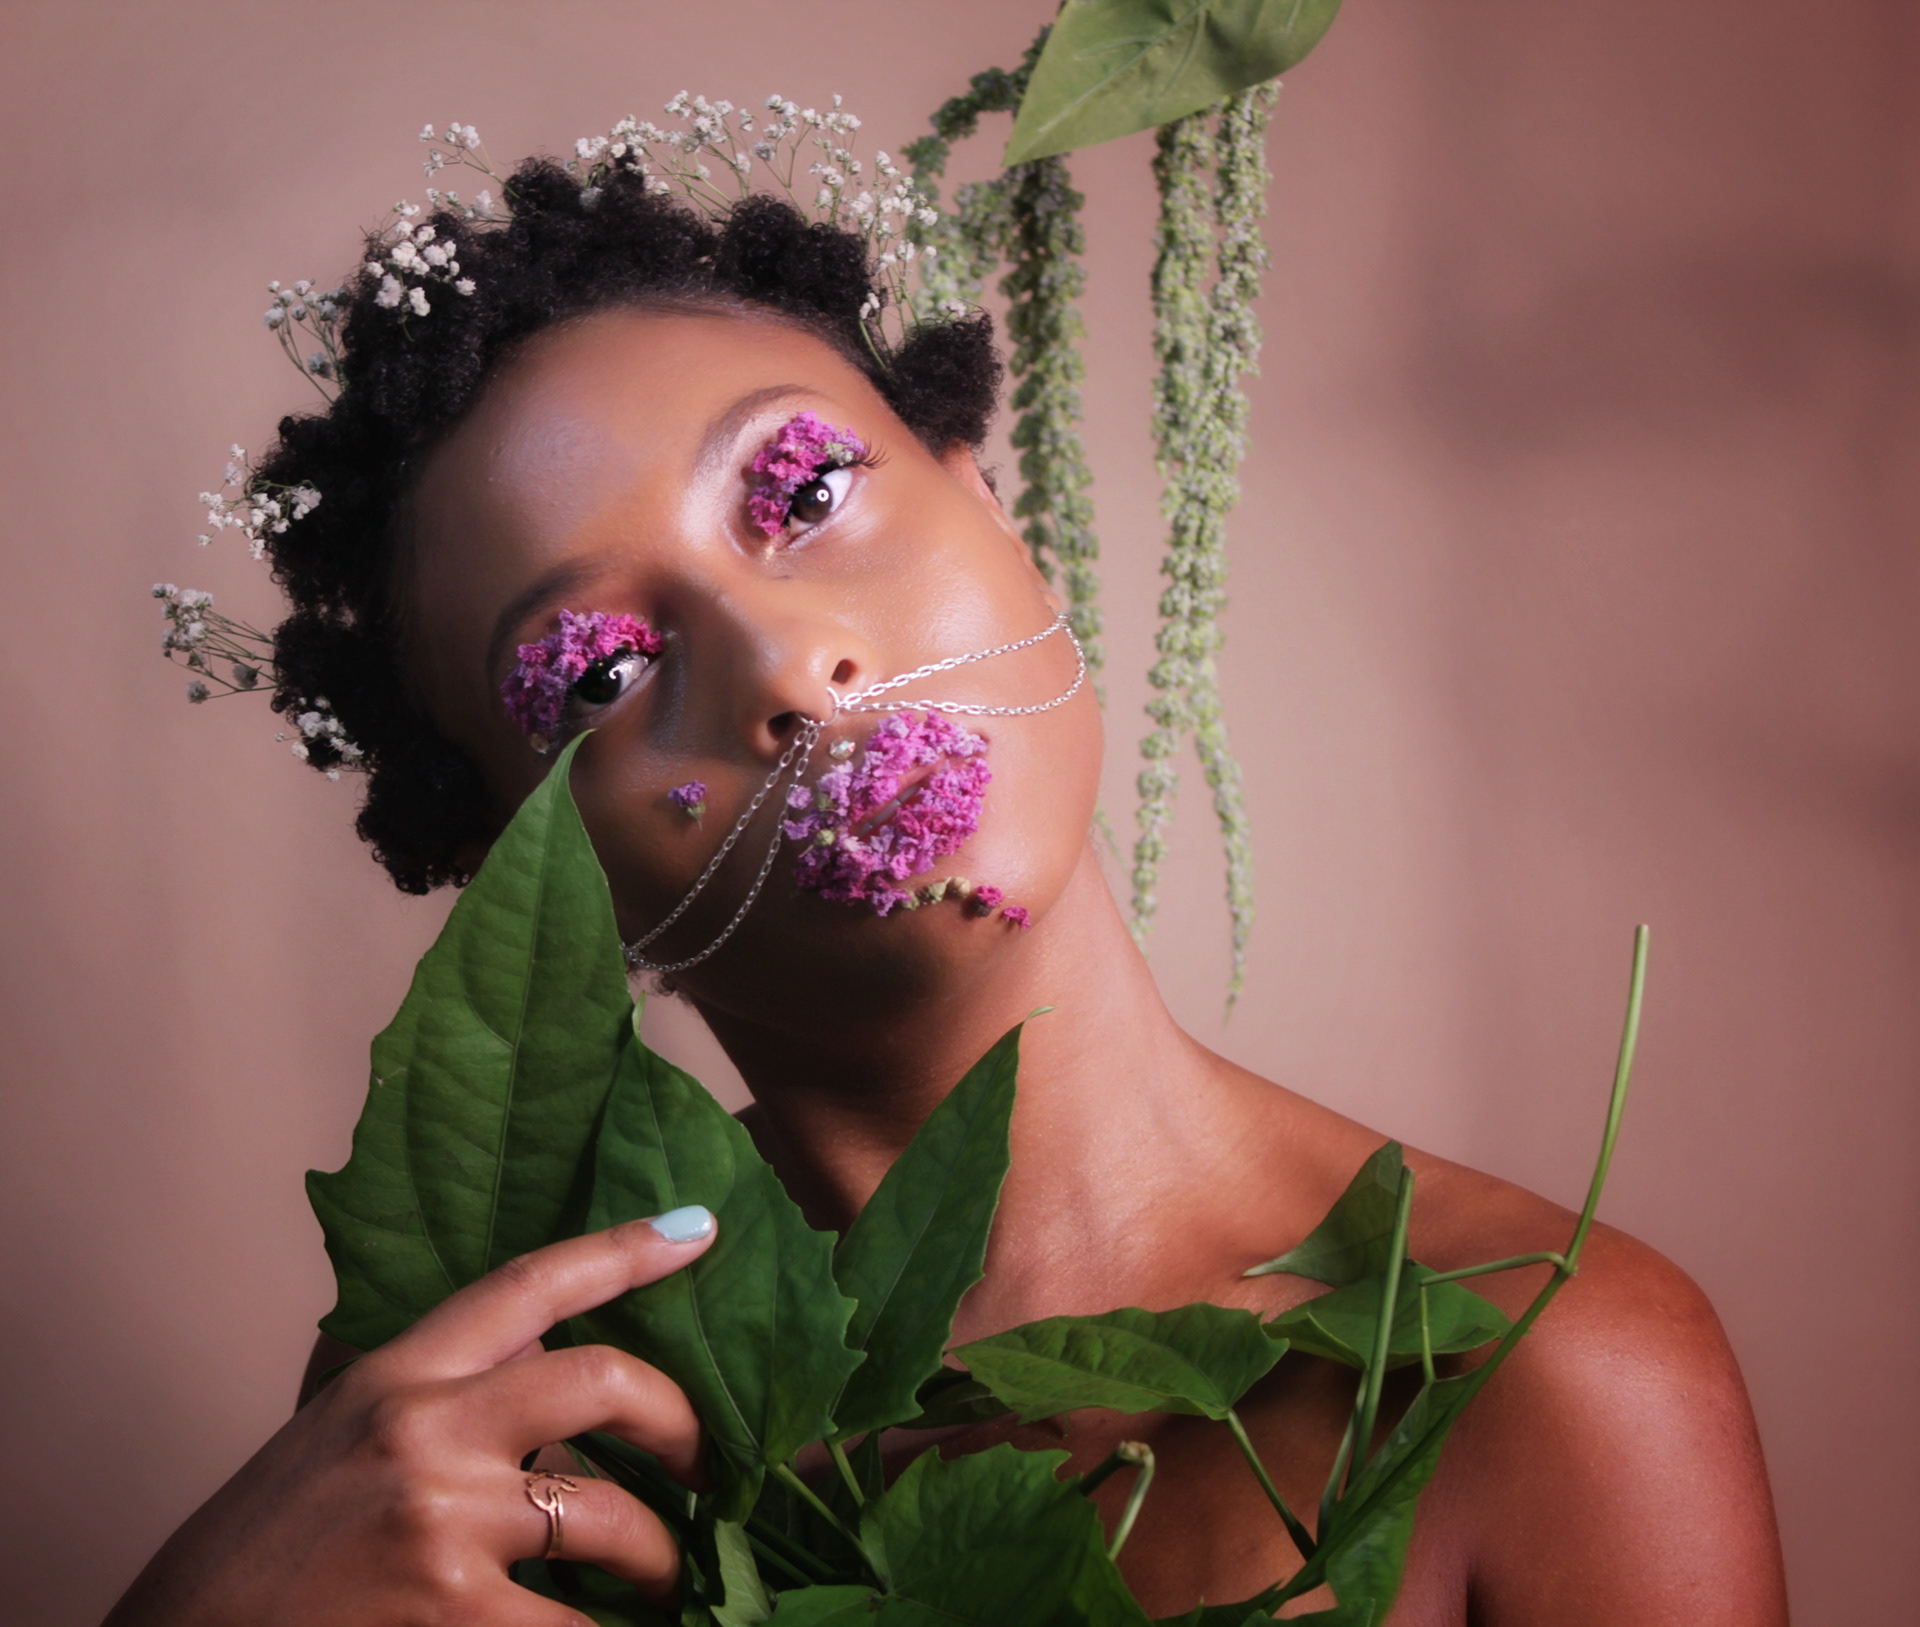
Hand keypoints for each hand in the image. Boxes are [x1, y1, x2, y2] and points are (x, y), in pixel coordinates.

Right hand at [105, 1210, 718, 1625]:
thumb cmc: (263, 1550)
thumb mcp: (339, 1434)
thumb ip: (438, 1390)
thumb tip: (545, 1350)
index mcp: (395, 1376)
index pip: (528, 1284)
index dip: (623, 1249)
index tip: (697, 1227)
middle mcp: (426, 1434)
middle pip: (603, 1380)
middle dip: (680, 1421)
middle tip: (705, 1464)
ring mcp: (443, 1526)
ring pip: (613, 1522)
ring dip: (662, 1561)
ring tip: (666, 1586)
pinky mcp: (455, 1619)